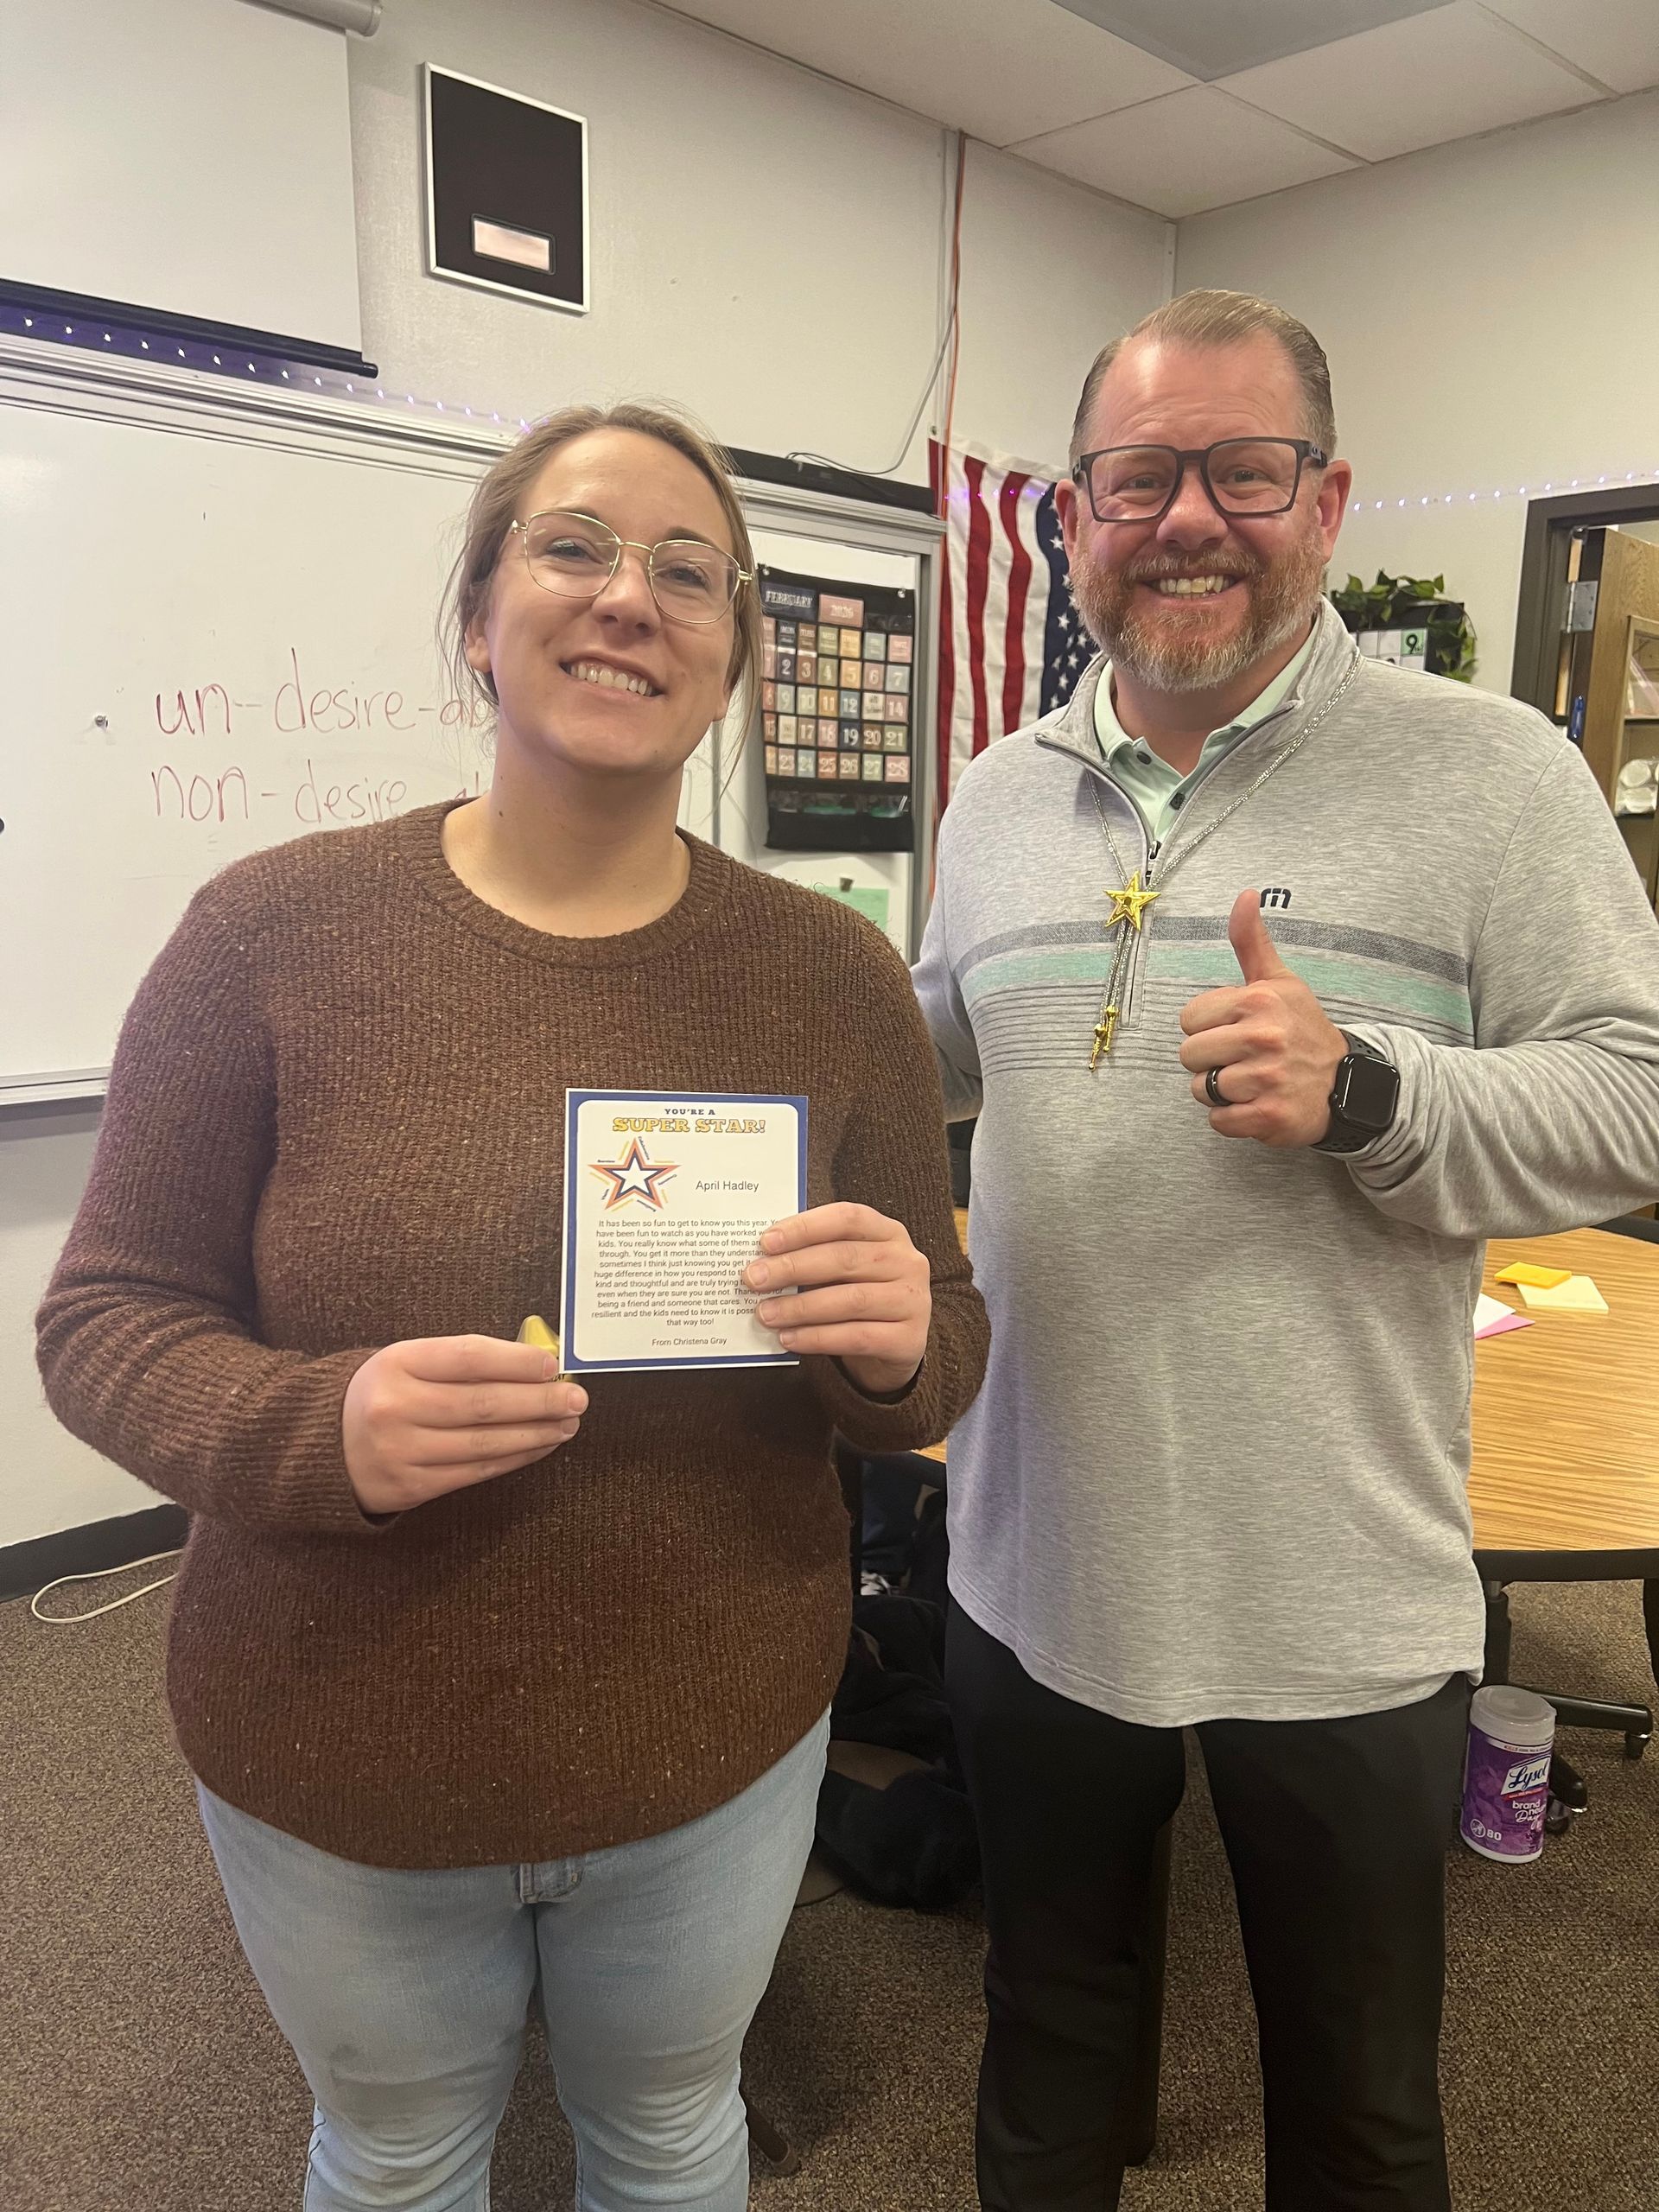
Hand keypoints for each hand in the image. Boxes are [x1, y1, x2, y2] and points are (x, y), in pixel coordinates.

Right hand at [342, 1335, 587, 1514]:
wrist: (322, 1446)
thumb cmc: (383, 1393)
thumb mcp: (407, 1362)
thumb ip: (461, 1361)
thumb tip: (534, 1364)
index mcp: (397, 1363)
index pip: (469, 1358)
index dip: (517, 1361)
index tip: (553, 1364)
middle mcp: (395, 1408)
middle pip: (484, 1404)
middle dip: (539, 1402)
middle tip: (576, 1398)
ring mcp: (401, 1452)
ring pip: (485, 1444)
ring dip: (535, 1434)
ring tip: (567, 1424)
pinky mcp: (410, 1487)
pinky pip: (474, 1472)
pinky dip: (513, 1459)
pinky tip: (538, 1446)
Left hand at [743, 1202, 930, 1396]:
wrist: (896, 1346)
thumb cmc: (860, 1296)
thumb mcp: (844, 1269)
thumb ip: (814, 1257)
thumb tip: (762, 1260)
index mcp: (889, 1233)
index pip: (847, 1218)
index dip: (805, 1227)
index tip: (766, 1241)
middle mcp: (907, 1262)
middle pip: (845, 1257)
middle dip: (793, 1268)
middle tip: (754, 1279)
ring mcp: (913, 1301)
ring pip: (850, 1300)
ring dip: (800, 1307)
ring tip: (765, 1313)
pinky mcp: (909, 1340)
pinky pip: (857, 1337)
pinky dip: (818, 1338)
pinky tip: (789, 1339)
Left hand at [1178, 890, 1347, 1147]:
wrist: (1347, 1085)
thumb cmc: (1303, 1030)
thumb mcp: (1280, 981)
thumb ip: (1251, 942)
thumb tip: (1244, 895)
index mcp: (1257, 1000)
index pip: (1188, 1019)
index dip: (1208, 1028)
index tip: (1237, 1030)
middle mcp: (1262, 1037)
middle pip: (1189, 1055)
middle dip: (1211, 1061)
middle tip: (1245, 1059)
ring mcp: (1266, 1079)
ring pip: (1202, 1090)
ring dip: (1222, 1091)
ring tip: (1254, 1082)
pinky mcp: (1267, 1117)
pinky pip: (1219, 1121)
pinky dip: (1233, 1119)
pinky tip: (1258, 1104)